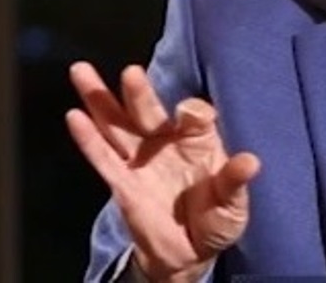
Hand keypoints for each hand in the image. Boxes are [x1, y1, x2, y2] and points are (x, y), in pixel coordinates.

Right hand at [66, 61, 260, 280]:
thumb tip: (250, 162)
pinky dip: (87, 138)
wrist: (191, 253)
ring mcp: (141, 160)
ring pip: (117, 126)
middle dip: (139, 94)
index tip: (192, 113)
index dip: (194, 114)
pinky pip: (102, 158)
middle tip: (131, 72)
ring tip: (81, 71)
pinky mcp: (121, 183)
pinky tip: (74, 116)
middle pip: (149, 113)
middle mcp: (166, 143)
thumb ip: (235, 182)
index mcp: (198, 141)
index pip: (195, 118)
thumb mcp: (233, 203)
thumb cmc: (217, 218)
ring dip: (100, 100)